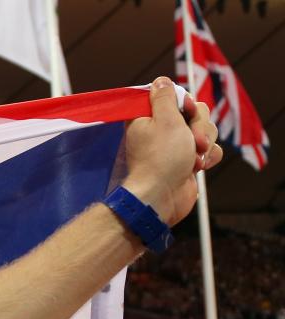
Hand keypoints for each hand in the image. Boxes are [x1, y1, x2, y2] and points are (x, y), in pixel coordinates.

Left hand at [123, 77, 220, 226]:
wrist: (162, 197)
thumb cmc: (161, 158)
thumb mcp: (165, 120)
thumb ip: (165, 98)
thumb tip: (161, 81)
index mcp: (149, 117)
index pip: (174, 95)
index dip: (186, 102)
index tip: (186, 111)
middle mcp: (162, 130)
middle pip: (195, 112)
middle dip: (199, 125)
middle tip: (192, 141)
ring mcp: (177, 146)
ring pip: (205, 130)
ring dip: (205, 143)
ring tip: (194, 158)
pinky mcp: (189, 160)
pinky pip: (210, 149)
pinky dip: (208, 157)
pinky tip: (197, 167)